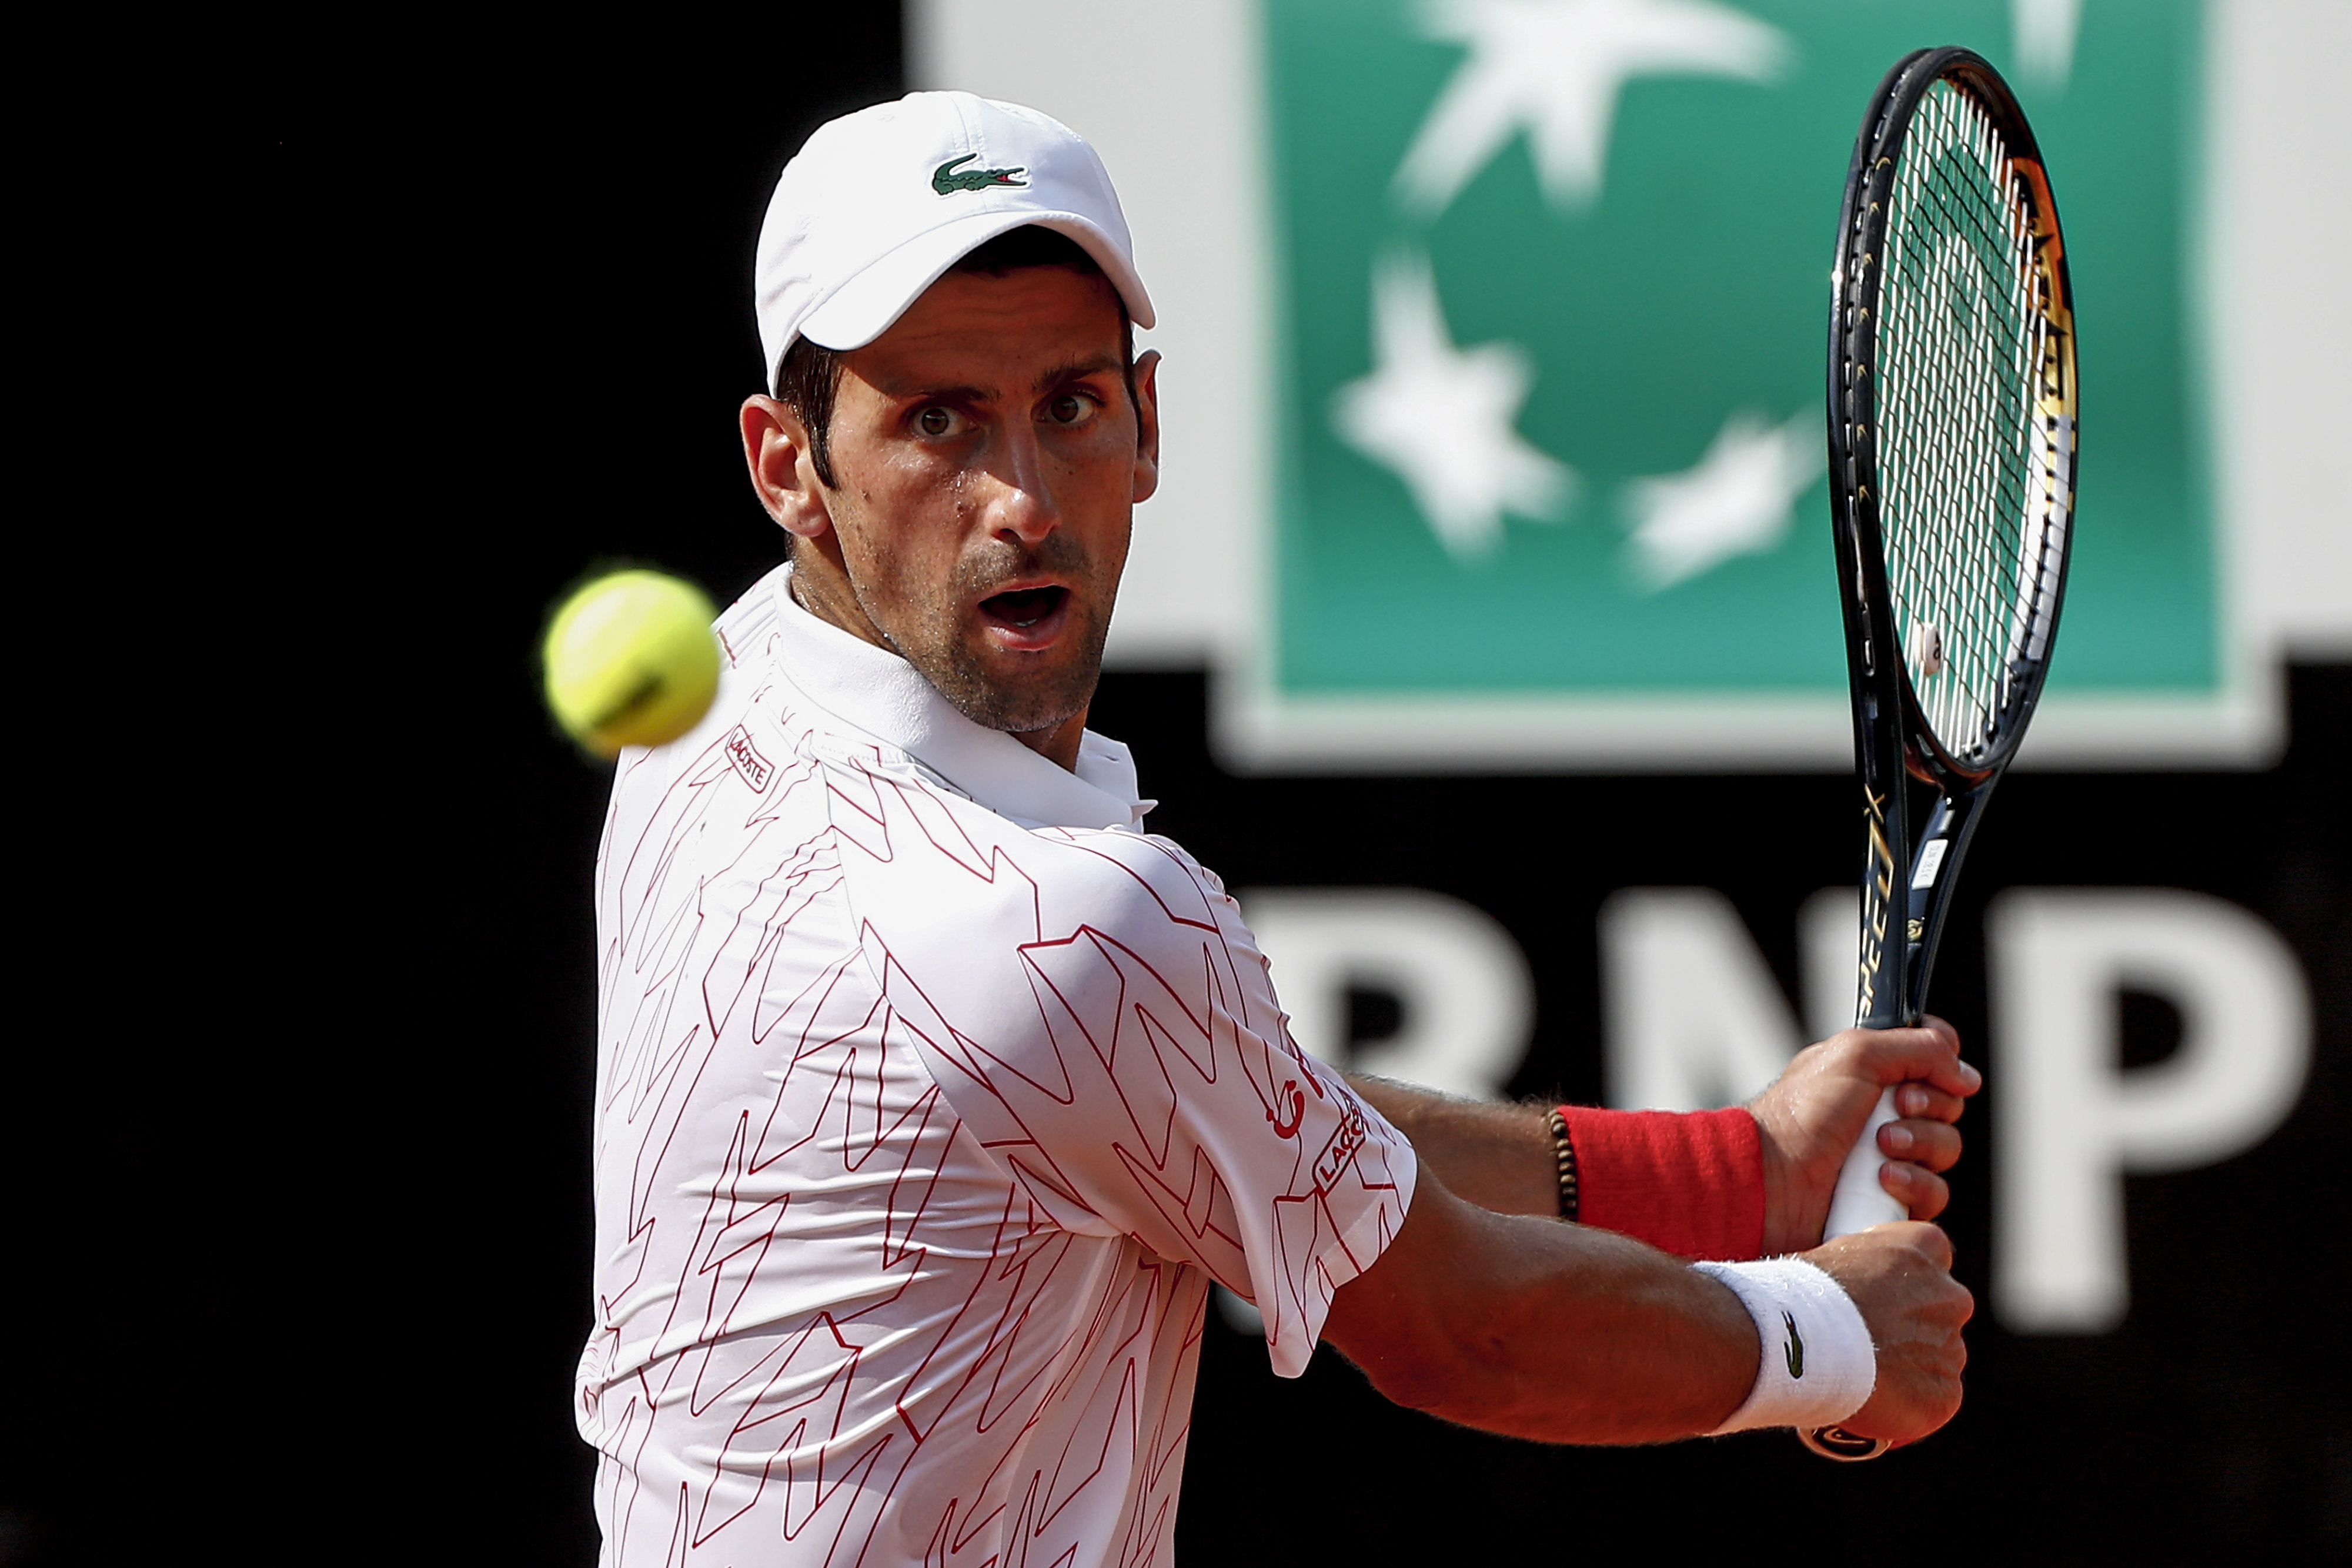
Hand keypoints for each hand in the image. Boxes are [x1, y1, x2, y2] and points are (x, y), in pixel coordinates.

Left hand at [1750, 1021, 1979, 1253]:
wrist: (1771, 1179)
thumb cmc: (1802, 1113)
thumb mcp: (1856, 1055)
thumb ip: (1918, 1049)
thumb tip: (1967, 1075)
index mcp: (1872, 1071)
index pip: (1933, 1058)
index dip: (1941, 1062)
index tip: (1928, 1068)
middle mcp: (1883, 1111)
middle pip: (1948, 1104)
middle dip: (1928, 1106)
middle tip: (1894, 1107)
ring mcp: (1889, 1157)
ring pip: (1946, 1148)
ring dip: (1920, 1144)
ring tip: (1881, 1147)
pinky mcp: (1891, 1200)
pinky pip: (1935, 1193)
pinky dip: (1914, 1184)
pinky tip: (1883, 1179)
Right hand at [1805, 1222, 1972, 1444]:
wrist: (1803, 1344)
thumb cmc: (1803, 1295)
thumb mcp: (1834, 1255)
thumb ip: (1863, 1267)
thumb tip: (1855, 1286)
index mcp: (1924, 1247)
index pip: (1932, 1255)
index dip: (1906, 1275)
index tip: (1880, 1291)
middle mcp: (1950, 1296)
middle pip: (1941, 1308)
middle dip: (1913, 1323)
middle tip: (1869, 1338)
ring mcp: (1952, 1348)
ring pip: (1937, 1357)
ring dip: (1910, 1365)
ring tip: (1862, 1373)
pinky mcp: (1944, 1395)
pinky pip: (1934, 1399)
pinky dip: (1909, 1403)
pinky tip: (1873, 1401)